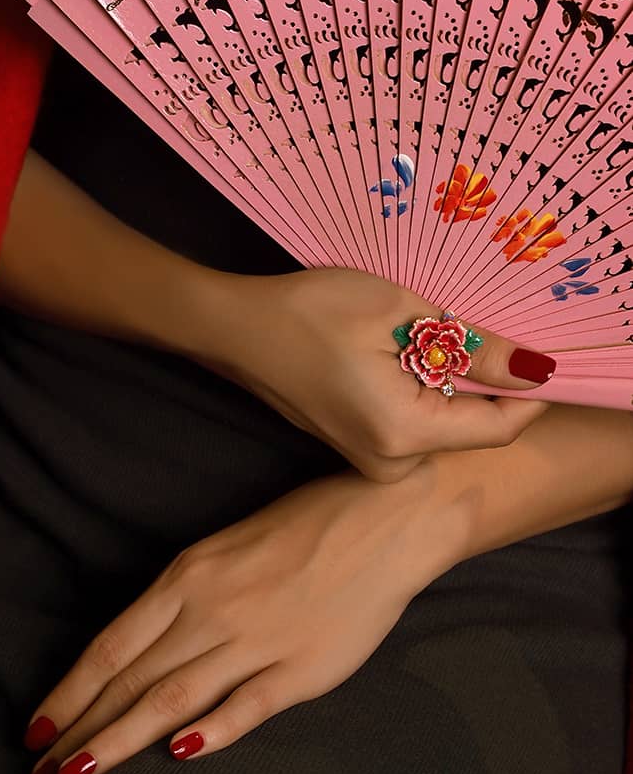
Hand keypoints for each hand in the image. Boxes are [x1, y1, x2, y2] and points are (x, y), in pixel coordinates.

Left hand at [24, 463, 463, 773]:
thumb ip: (185, 597)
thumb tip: (141, 650)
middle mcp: (213, 609)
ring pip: (172, 699)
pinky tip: (179, 755)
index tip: (38, 727)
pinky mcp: (302, 667)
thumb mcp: (226, 545)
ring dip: (120, 742)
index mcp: (190, 574)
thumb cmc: (306, 523)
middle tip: (42, 773)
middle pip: (131, 681)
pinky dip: (209, 733)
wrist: (386, 515)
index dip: (69, 692)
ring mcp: (257, 640)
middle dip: (80, 731)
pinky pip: (246, 706)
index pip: (111, 647)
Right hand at [211, 267, 554, 481]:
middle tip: (456, 324)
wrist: (235, 328)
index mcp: (403, 433)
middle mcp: (389, 463)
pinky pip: (413, 423)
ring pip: (442, 423)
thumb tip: (533, 368)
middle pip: (470, 427)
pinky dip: (421, 388)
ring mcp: (369, 461)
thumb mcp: (399, 311)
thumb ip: (471, 348)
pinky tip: (396, 351)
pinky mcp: (357, 448)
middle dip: (480, 379)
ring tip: (416, 332)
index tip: (538, 352)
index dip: (527, 393)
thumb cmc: (310, 310)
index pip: (498, 430)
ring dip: (447, 380)